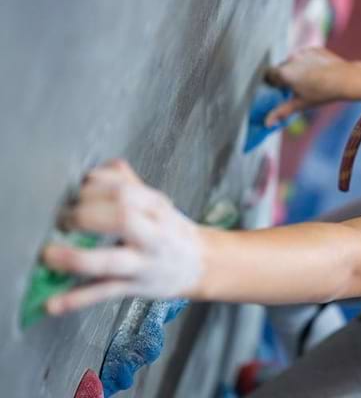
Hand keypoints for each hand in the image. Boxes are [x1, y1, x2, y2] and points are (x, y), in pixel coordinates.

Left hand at [42, 160, 203, 314]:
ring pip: (110, 261)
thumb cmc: (173, 231)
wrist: (203, 265)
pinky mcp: (135, 288)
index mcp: (157, 207)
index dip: (94, 188)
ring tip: (49, 254)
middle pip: (120, 218)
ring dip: (75, 258)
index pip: (124, 190)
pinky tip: (52, 304)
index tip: (76, 190)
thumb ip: (130, 183)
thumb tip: (104, 165)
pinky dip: (76, 300)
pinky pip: (104, 294)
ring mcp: (144, 264)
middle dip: (84, 216)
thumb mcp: (158, 204)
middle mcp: (153, 234)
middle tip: (63, 220)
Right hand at [264, 47, 354, 126]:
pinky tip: (317, 71)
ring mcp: (303, 52)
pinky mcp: (313, 48)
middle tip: (295, 87)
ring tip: (309, 80)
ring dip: (296, 68)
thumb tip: (267, 123)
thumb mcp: (300, 104)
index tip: (279, 89)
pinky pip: (305, 55)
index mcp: (284, 73)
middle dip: (285, 76)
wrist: (346, 79)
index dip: (273, 83)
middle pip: (281, 68)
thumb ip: (281, 112)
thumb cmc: (322, 94)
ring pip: (293, 61)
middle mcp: (291, 59)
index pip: (269, 75)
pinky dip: (307, 62)